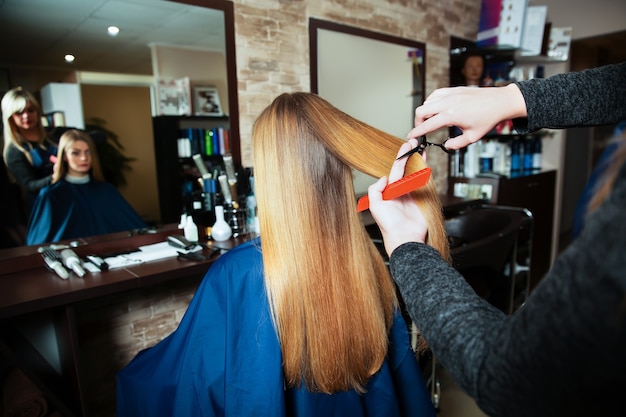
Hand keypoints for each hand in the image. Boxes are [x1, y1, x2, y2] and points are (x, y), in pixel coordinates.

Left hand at [368, 139, 427, 256]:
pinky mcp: (422, 199)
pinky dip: (426, 173)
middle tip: (414, 142)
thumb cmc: (389, 225)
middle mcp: (400, 191)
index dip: (400, 157)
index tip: (405, 146)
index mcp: (389, 191)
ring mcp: (411, 194)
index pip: (395, 169)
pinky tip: (426, 164)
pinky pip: (425, 183)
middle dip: (410, 155)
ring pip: (416, 173)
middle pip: (406, 169)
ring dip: (418, 161)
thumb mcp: (375, 205)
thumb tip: (384, 177)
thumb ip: (376, 189)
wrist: (405, 238)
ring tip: (421, 149)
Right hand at [407, 83, 526, 149]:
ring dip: (425, 111)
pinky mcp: (454, 89)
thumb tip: (446, 145)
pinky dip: (432, 101)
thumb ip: (456, 143)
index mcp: (451, 116)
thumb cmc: (488, 119)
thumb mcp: (472, 137)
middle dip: (418, 122)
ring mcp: (450, 94)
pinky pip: (435, 94)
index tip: (412, 136)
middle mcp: (448, 103)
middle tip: (422, 129)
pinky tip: (437, 108)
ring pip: (427, 101)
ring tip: (431, 119)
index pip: (426, 125)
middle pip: (421, 111)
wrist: (500, 102)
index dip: (417, 132)